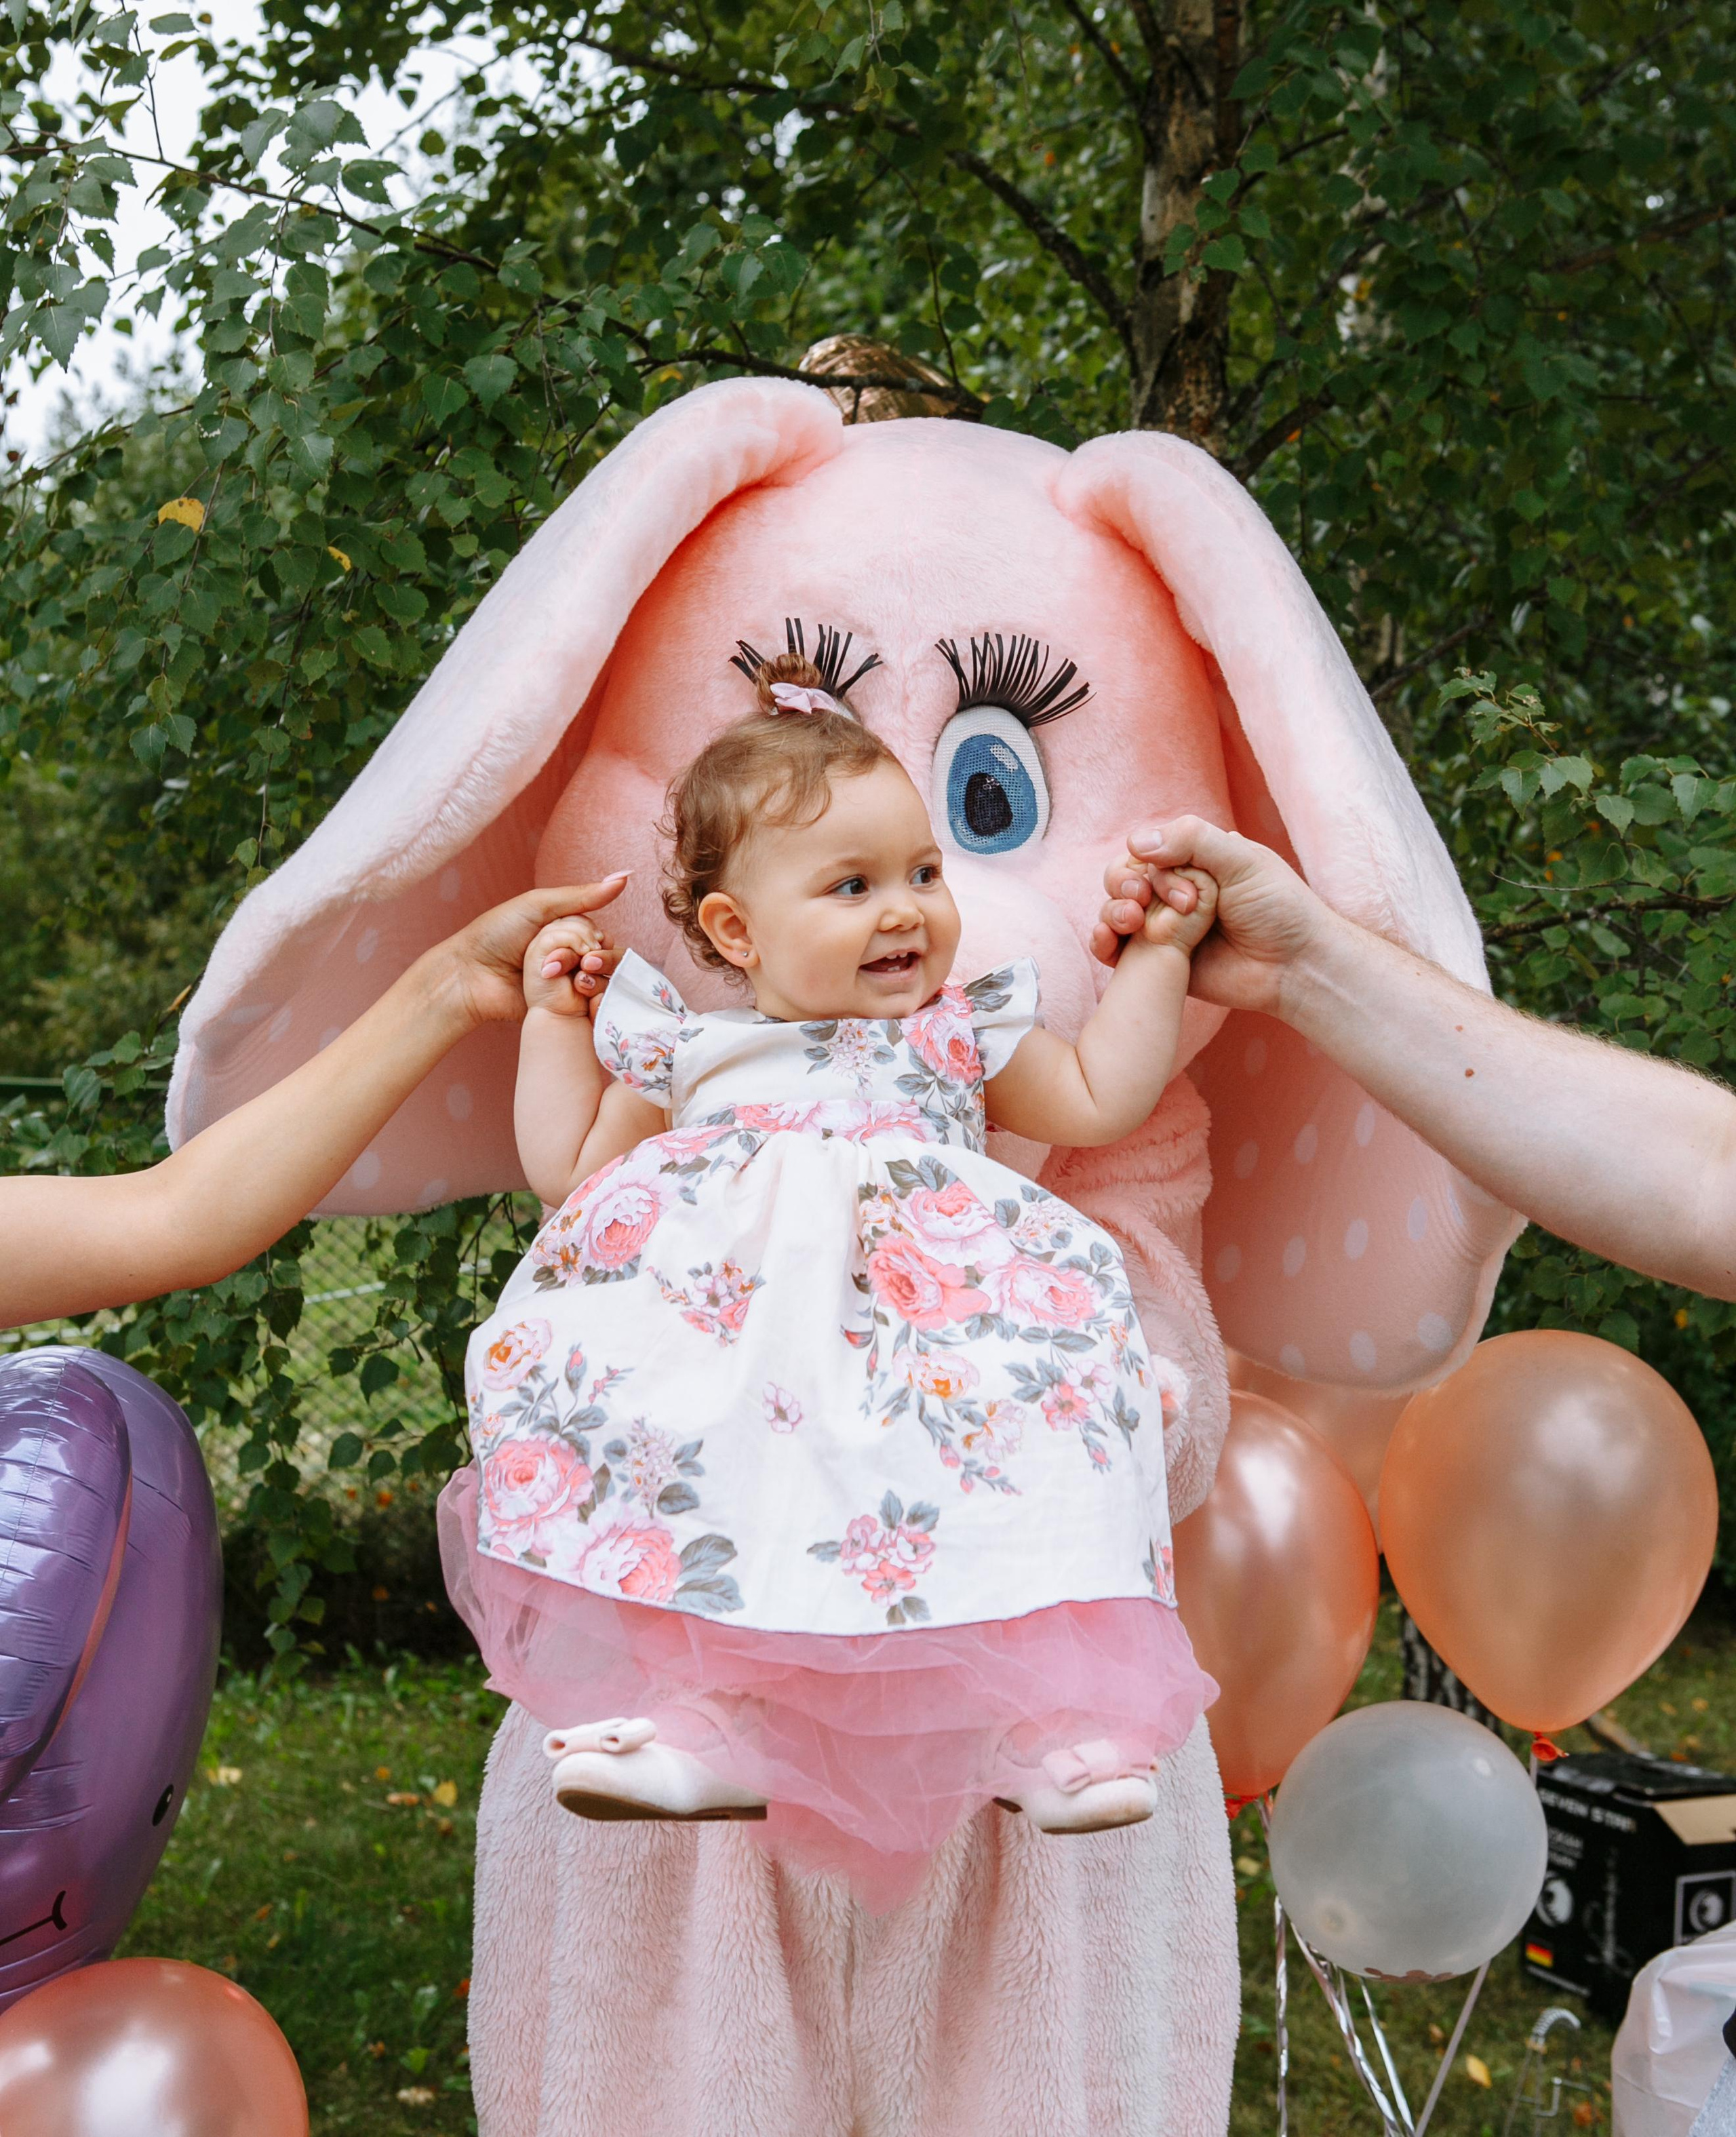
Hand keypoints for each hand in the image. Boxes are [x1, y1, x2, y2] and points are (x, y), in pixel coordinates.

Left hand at [431, 874, 629, 1028]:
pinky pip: (591, 1006)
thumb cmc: (497, 933)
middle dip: (596, 958)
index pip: (601, 936)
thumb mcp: (540, 906)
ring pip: (603, 983)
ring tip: (569, 977)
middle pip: (606, 960)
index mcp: (565, 933)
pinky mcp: (562, 1010)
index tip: (587, 942)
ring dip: (590, 977)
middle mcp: (569, 959)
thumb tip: (626, 876)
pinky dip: (587, 998)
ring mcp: (566, 986)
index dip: (598, 939)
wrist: (471, 974)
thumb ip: (583, 896)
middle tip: (580, 962)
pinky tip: (574, 993)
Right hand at [1089, 818, 1328, 1015]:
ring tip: (1132, 922)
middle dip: (1123, 886)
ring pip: (1114, 910)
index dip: (1148, 865)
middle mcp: (1174, 892)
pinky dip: (1103, 942)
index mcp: (1194, 862)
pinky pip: (1116, 950)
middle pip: (1122, 878)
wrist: (1293, 966)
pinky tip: (1107, 939)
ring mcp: (1163, 927)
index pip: (1147, 851)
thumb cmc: (1279, 908)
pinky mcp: (1158, 962)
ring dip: (1112, 912)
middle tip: (1142, 902)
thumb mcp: (1242, 860)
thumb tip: (1134, 843)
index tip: (1181, 889)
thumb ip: (1193, 841)